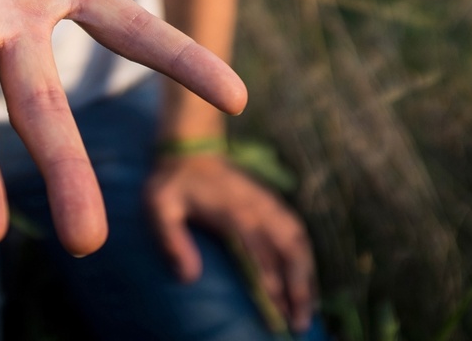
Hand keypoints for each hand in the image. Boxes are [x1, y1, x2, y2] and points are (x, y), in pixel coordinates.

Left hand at [145, 153, 315, 332]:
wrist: (189, 149)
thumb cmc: (173, 183)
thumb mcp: (160, 207)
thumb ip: (172, 240)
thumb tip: (188, 278)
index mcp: (234, 213)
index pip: (261, 254)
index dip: (273, 284)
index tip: (279, 312)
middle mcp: (258, 209)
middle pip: (289, 251)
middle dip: (300, 288)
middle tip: (299, 322)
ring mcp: (268, 203)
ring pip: (299, 241)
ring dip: (308, 273)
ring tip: (311, 306)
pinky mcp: (271, 201)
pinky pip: (297, 229)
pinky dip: (306, 253)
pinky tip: (308, 274)